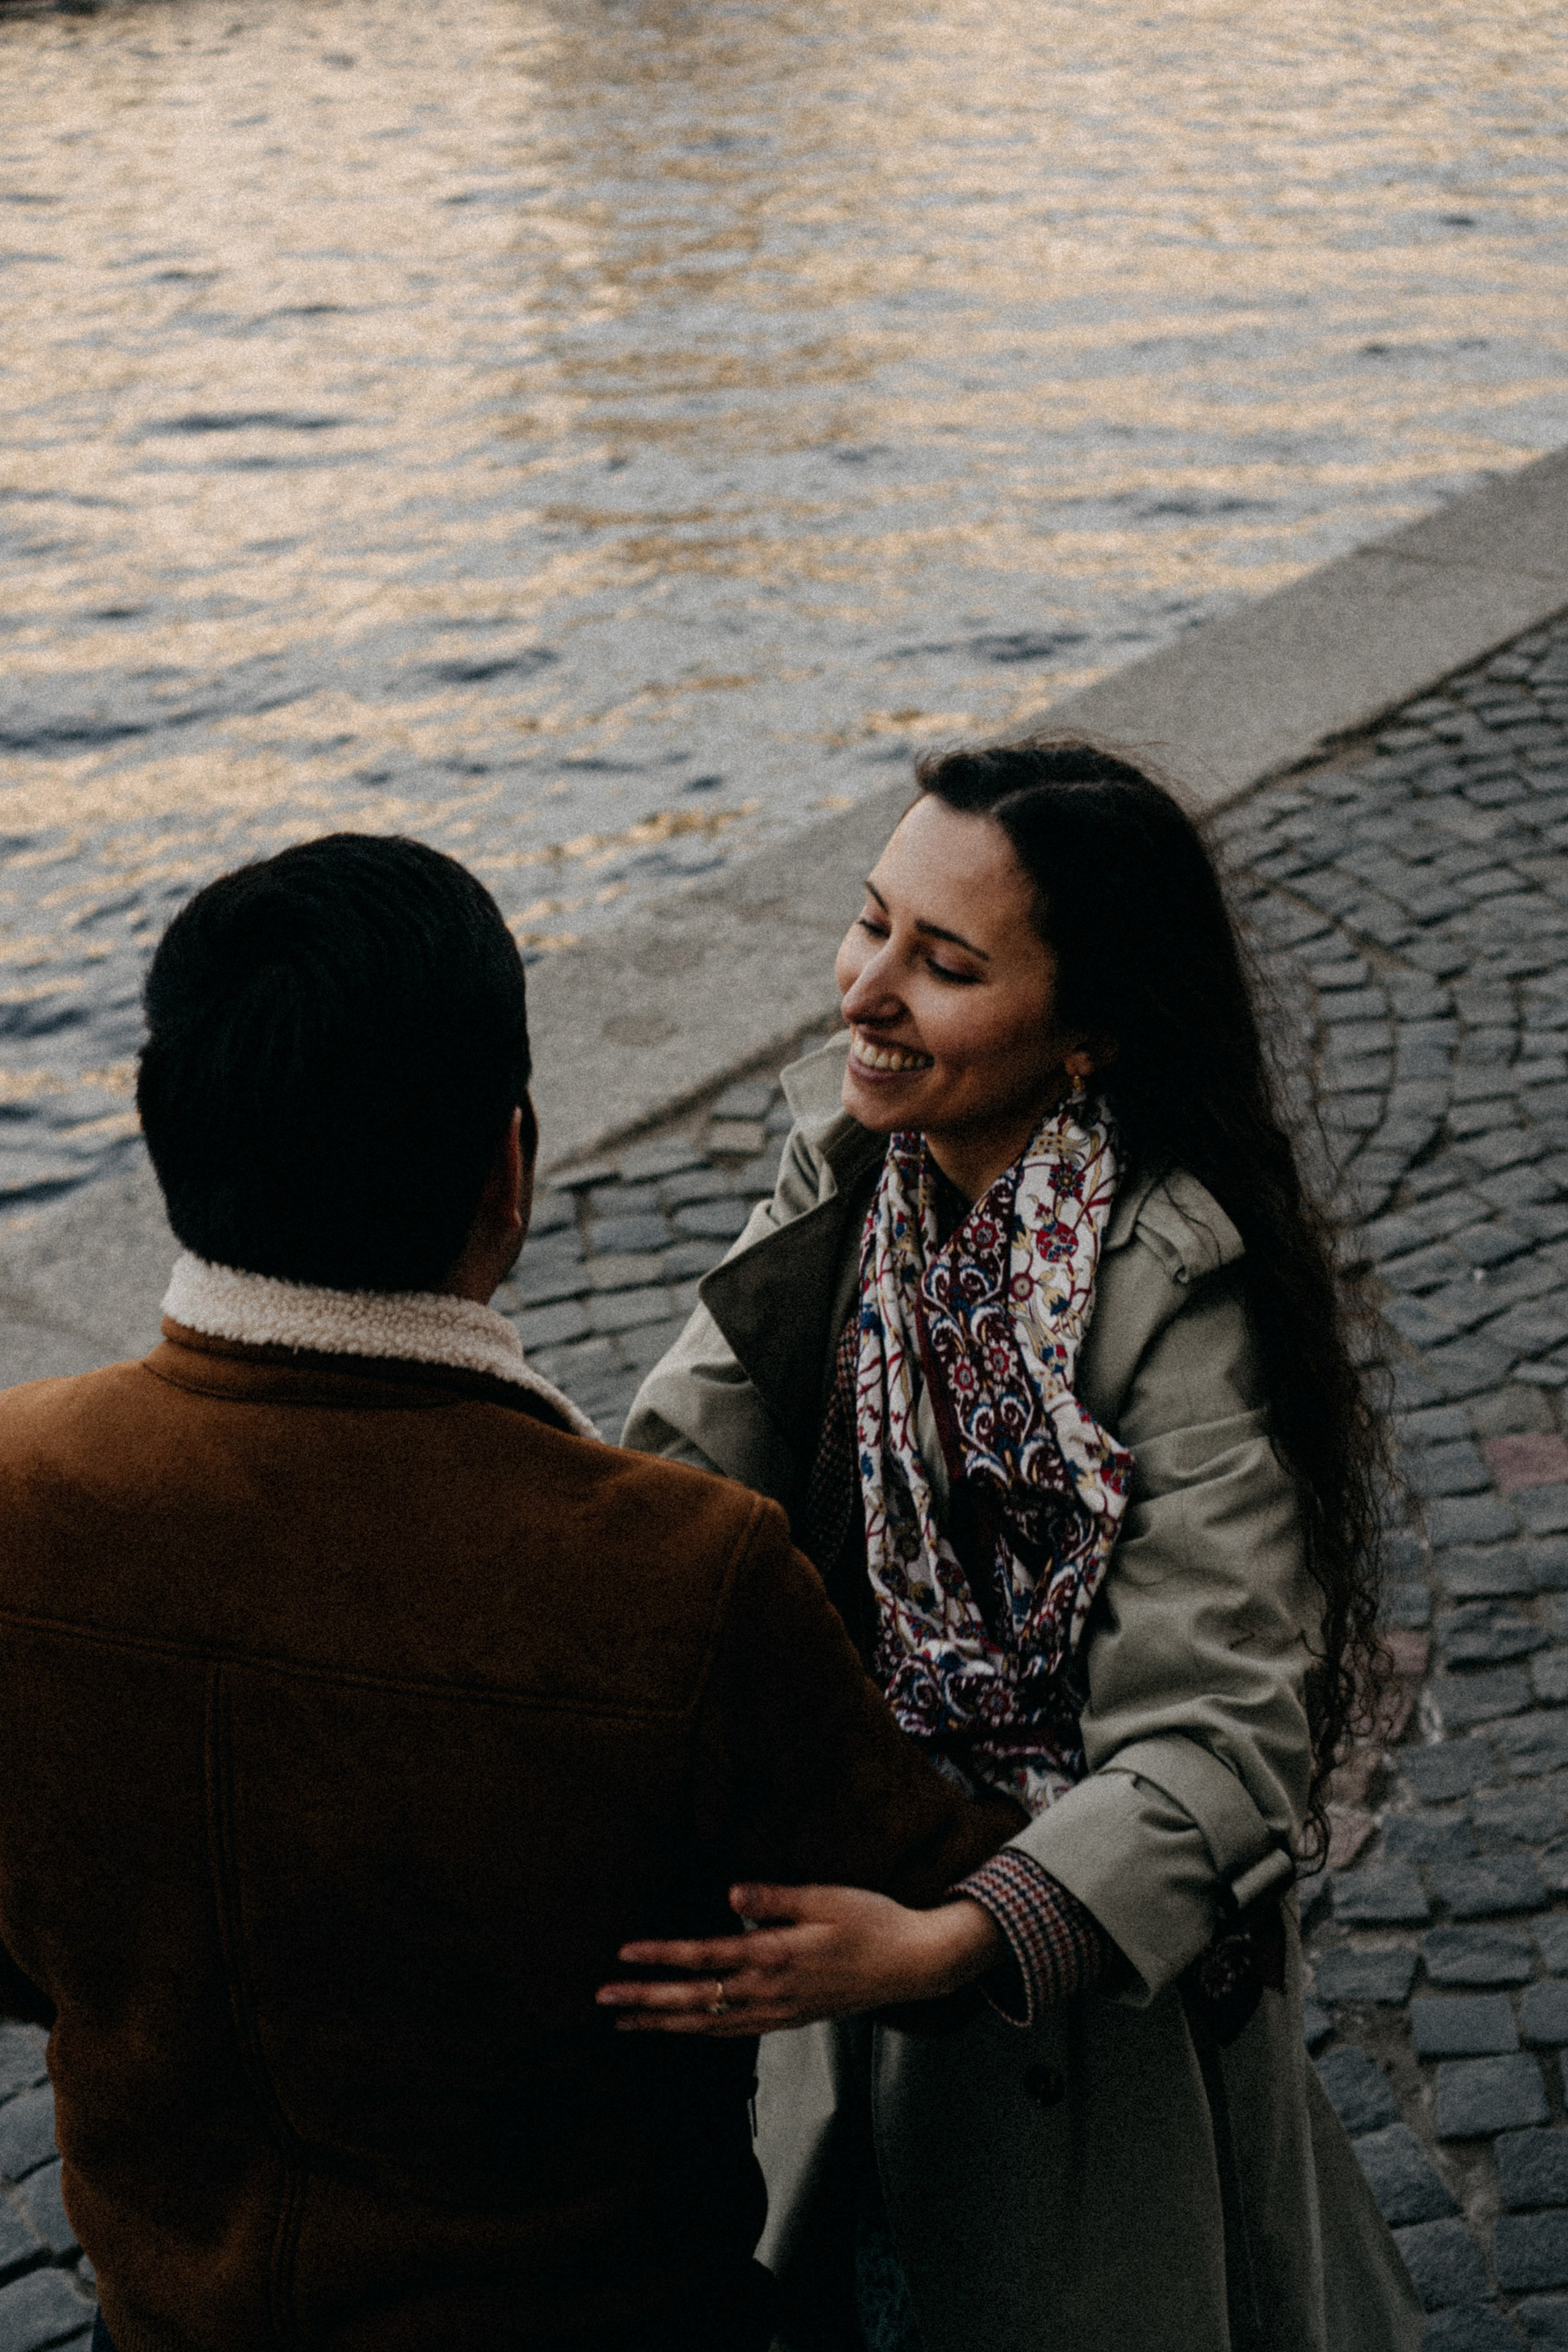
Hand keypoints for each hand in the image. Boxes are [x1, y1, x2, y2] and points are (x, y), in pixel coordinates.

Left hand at [595, 1882, 1004, 2035]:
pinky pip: (732, 2032)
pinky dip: (699, 2032)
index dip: (662, 1956)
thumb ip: (776, 1897)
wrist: (914, 1965)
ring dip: (664, 2022)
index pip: (706, 1957)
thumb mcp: (828, 1896)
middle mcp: (771, 1990)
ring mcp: (779, 2011)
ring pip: (708, 2024)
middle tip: (602, 2000)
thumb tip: (730, 1892)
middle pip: (696, 1999)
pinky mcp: (789, 2018)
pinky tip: (680, 2028)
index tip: (624, 1954)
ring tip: (625, 2022)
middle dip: (646, 2000)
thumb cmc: (873, 1920)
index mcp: (776, 1955)